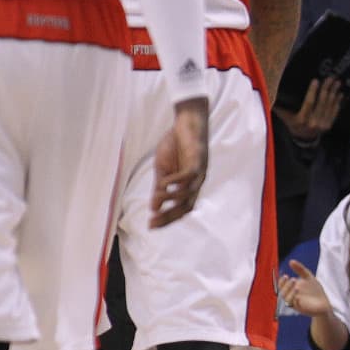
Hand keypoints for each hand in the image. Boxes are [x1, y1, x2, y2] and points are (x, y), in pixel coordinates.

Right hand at [151, 97, 207, 227]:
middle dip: (170, 215)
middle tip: (153, 221)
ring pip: (188, 192)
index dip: (167, 219)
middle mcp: (196, 183)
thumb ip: (159, 189)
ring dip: (172, 198)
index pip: (180, 209)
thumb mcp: (162, 170)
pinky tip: (165, 183)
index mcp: (188, 187)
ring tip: (157, 198)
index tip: (150, 226)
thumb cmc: (175, 146)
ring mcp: (199, 172)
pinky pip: (189, 175)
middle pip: (186, 206)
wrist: (186, 123)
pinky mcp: (199, 160)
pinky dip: (177, 181)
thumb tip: (153, 209)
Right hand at [274, 77, 343, 141]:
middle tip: (330, 78)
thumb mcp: (284, 117)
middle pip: (321, 103)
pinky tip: (340, 94)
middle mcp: (313, 123)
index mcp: (301, 120)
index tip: (316, 81)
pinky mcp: (328, 125)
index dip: (312, 91)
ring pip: (329, 106)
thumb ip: (279, 106)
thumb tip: (272, 93)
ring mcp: (322, 125)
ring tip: (337, 83)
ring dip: (334, 93)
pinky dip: (337, 102)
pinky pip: (334, 112)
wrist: (302, 138)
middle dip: (326, 89)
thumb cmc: (292, 124)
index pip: (308, 103)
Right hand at [277, 259, 332, 316]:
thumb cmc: (314, 290)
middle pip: (283, 292)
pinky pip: (295, 306)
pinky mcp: (301, 309)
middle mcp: (291, 296)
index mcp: (292, 289)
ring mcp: (296, 303)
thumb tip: (291, 261)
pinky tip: (298, 296)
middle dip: (286, 286)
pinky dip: (295, 301)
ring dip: (290, 293)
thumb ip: (300, 269)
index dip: (281, 282)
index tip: (285, 276)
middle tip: (292, 279)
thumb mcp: (308, 277)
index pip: (282, 286)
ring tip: (297, 287)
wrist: (323, 302)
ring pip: (287, 300)